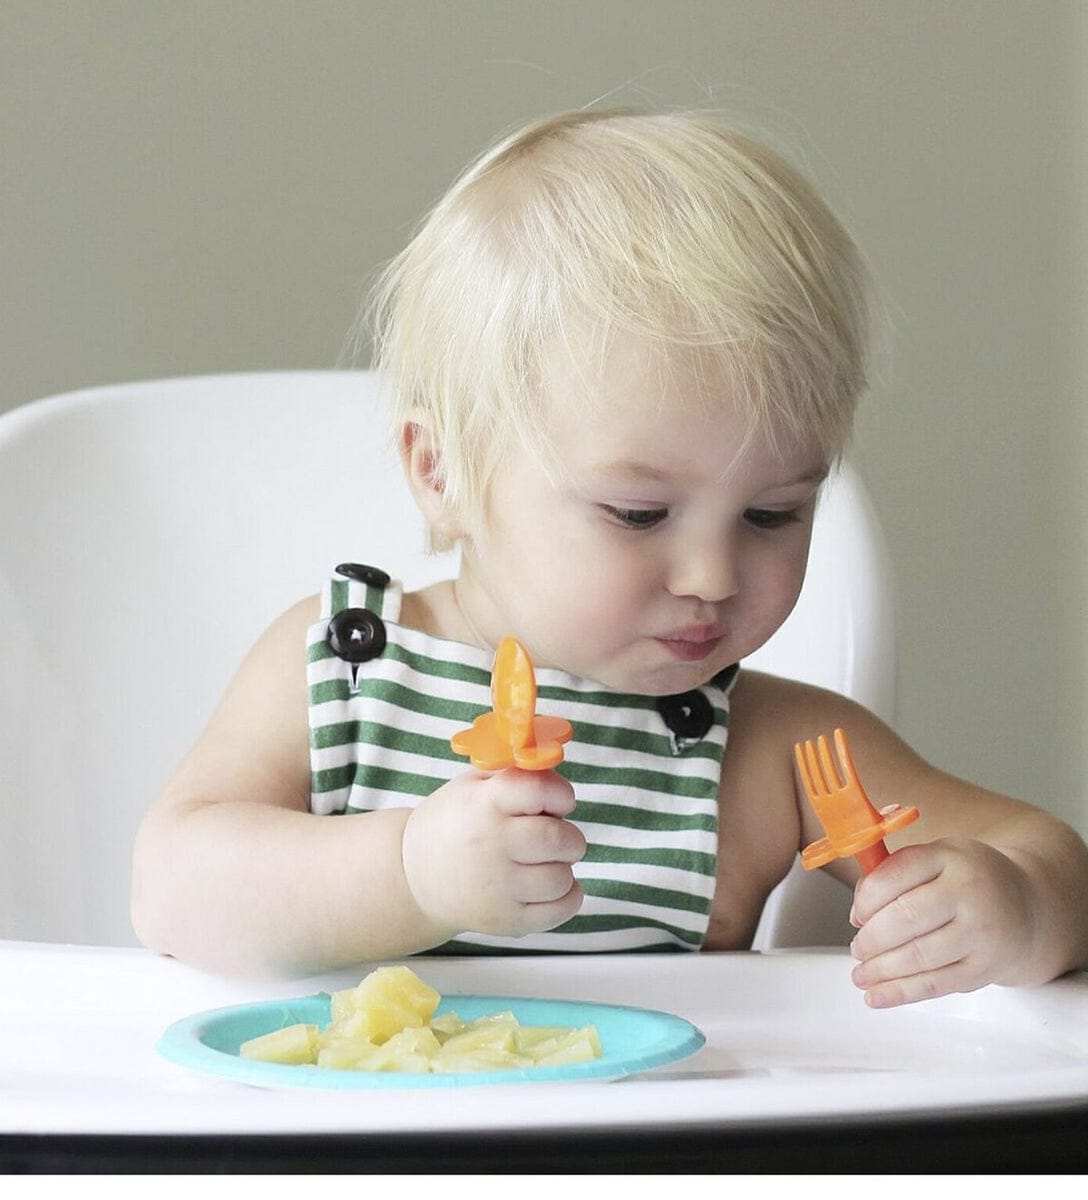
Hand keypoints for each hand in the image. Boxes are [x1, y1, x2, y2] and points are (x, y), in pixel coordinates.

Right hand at [400, 768, 585, 940]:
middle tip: (554, 836)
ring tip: (544, 862)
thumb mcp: (473, 784)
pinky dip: (568, 896)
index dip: (560, 794)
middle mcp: (491, 846)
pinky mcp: (505, 920)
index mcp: (483, 805)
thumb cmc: (454, 821)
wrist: (412, 874)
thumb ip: (516, 771)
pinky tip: (551, 885)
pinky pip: (559, 909)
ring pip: (562, 878)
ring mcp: (497, 888)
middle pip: (559, 839)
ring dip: (563, 867)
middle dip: (568, 836)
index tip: (558, 802)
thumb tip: (558, 761)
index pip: (541, 791)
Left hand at [847, 837, 1034, 1007]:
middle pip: (906, 917)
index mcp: (950, 856)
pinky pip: (935, 984)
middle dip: (872, 938)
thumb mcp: (935, 861)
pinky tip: (877, 996)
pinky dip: (900, 993)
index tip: (857, 915)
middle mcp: (969, 891)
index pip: (897, 873)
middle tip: (858, 948)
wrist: (1026, 907)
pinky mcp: (984, 967)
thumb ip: (892, 876)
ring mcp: (981, 931)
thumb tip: (858, 916)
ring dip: (880, 969)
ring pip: (918, 955)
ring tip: (861, 974)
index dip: (867, 898)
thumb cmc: (967, 881)